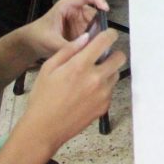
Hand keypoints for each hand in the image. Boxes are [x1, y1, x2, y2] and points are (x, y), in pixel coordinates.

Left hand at [19, 0, 108, 60]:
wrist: (31, 44)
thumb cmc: (38, 36)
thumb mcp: (51, 41)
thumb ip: (67, 46)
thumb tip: (86, 49)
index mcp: (67, 6)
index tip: (106, 9)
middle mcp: (76, 11)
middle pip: (95, 13)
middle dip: (100, 24)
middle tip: (102, 39)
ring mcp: (79, 21)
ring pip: (95, 25)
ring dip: (98, 35)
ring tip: (98, 46)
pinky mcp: (81, 31)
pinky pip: (92, 34)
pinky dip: (94, 41)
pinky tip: (94, 49)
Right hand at [21, 29, 126, 151]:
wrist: (45, 129)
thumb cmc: (43, 98)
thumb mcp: (48, 68)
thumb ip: (68, 50)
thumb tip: (86, 38)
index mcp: (80, 66)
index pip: (105, 41)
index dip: (109, 34)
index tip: (108, 34)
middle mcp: (96, 78)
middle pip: (120, 58)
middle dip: (113, 54)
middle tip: (101, 57)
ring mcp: (103, 94)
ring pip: (116, 74)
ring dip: (108, 71)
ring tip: (91, 77)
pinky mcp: (104, 107)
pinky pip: (110, 91)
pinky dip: (103, 88)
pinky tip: (87, 93)